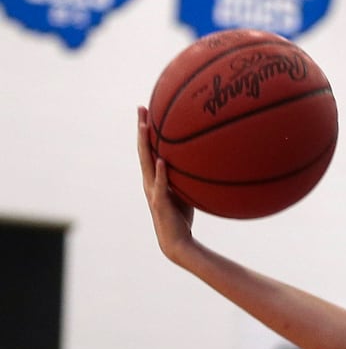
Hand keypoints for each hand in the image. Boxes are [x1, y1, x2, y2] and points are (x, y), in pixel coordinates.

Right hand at [136, 106, 195, 260]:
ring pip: (146, 163)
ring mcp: (152, 191)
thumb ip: (186, 176)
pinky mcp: (160, 202)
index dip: (145, 130)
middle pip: (143, 150)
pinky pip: (161, 185)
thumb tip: (202, 161)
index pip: (147, 149)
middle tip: (140, 108)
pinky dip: (162, 173)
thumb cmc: (181, 216)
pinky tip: (162, 160)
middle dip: (141, 128)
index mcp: (153, 177)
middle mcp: (149, 181)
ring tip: (145, 126)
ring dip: (145, 144)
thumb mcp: (185, 191)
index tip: (145, 110)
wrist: (176, 241)